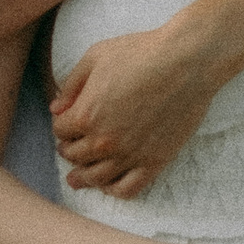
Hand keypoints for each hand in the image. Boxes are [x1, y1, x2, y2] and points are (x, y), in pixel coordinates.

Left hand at [51, 15, 221, 194]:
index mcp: (86, 114)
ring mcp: (130, 154)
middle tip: (68, 149)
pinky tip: (109, 185)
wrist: (187, 62)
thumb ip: (72, 84)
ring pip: (96, 178)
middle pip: (75, 156)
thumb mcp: (95, 57)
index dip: (60, 126)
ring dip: (83, 177)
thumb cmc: (141, 53)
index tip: (65, 124)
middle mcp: (104, 140)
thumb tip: (55, 108)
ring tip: (78, 178)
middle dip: (68, 151)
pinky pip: (128, 189)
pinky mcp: (154, 162)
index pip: (60, 130)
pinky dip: (114, 191)